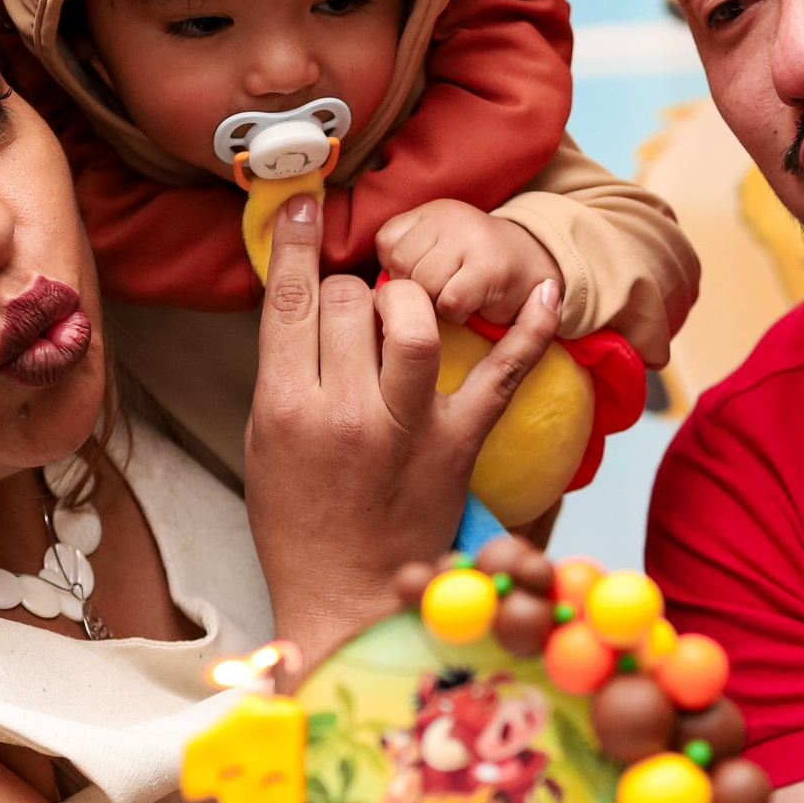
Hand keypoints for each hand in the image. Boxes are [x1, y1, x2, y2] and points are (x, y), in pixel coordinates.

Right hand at [245, 194, 557, 666]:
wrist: (346, 597)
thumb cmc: (299, 521)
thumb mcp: (263, 441)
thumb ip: (286, 369)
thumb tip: (308, 297)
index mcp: (286, 409)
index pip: (293, 300)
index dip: (297, 242)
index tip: (304, 205)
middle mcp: (348, 413)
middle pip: (355, 300)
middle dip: (353, 292)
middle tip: (354, 318)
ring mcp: (409, 428)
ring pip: (417, 317)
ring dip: (411, 297)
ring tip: (405, 308)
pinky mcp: (460, 445)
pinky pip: (502, 376)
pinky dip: (526, 331)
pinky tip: (541, 292)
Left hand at [375, 199, 560, 328]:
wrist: (539, 268)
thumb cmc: (477, 269)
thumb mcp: (438, 250)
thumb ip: (404, 259)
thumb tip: (372, 291)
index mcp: (431, 211)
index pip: (387, 244)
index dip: (400, 272)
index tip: (425, 277)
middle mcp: (450, 217)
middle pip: (401, 266)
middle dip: (416, 293)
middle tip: (442, 294)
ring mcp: (471, 239)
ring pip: (422, 285)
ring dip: (434, 306)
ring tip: (456, 300)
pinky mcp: (490, 268)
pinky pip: (448, 302)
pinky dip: (455, 315)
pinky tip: (470, 308)